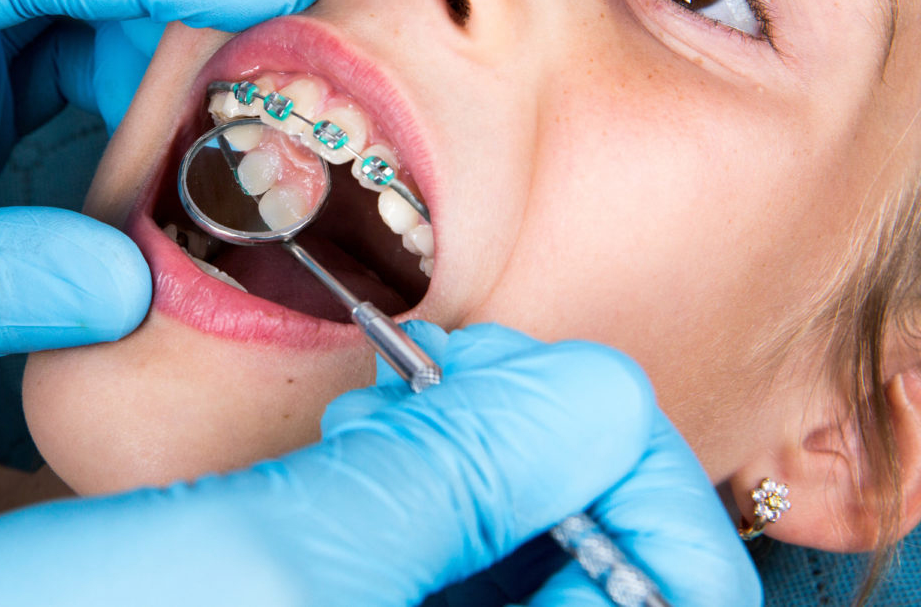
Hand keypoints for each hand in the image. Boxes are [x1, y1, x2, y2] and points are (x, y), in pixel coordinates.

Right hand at [0, 324, 759, 605]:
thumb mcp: (271, 565)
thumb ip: (456, 484)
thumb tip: (599, 392)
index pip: (684, 599)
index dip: (644, 481)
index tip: (554, 394)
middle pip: (608, 566)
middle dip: (550, 448)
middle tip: (459, 372)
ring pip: (522, 546)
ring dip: (478, 449)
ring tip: (393, 395)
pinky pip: (440, 549)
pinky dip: (420, 474)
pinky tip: (354, 431)